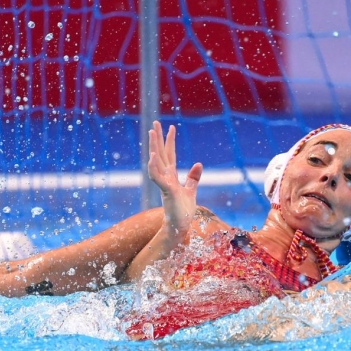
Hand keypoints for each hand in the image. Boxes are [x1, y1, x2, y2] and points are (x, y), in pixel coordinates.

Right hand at [147, 121, 202, 239]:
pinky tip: (153, 156)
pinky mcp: (166, 191)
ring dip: (154, 147)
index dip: (170, 141)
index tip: (171, 127)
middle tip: (155, 123)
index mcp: (171, 176)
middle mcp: (166, 177)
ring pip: (157, 162)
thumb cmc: (183, 211)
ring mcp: (164, 183)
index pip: (170, 154)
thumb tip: (198, 164)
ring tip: (152, 133)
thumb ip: (193, 178)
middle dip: (158, 138)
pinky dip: (154, 167)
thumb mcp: (190, 190)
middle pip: (161, 154)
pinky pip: (157, 177)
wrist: (180, 227)